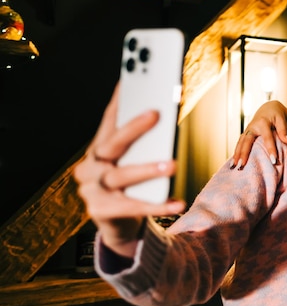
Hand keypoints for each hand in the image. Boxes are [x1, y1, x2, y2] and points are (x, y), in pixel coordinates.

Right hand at [74, 84, 185, 255]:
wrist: (115, 224)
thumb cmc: (128, 186)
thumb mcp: (131, 161)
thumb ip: (142, 143)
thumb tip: (164, 114)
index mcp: (99, 148)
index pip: (108, 120)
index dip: (120, 101)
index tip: (132, 82)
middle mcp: (91, 166)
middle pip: (112, 144)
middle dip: (134, 127)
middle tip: (156, 113)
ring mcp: (93, 189)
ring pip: (121, 176)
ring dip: (148, 169)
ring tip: (172, 165)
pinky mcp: (101, 211)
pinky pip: (133, 207)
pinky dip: (157, 205)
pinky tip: (177, 202)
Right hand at [231, 100, 286, 168]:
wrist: (269, 107)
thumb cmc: (277, 114)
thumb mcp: (281, 118)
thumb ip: (283, 130)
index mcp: (263, 122)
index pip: (267, 138)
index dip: (271, 149)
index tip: (274, 161)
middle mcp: (252, 126)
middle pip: (247, 141)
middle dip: (244, 153)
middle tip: (242, 165)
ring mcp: (247, 130)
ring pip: (240, 142)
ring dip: (237, 154)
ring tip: (234, 166)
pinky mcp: (246, 133)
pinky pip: (240, 143)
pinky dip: (236, 152)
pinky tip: (234, 162)